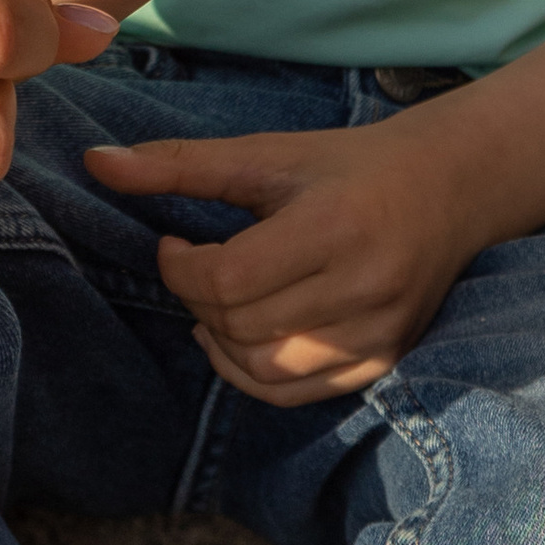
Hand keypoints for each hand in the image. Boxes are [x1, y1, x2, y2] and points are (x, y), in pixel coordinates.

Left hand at [88, 109, 492, 402]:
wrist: (449, 187)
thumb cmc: (348, 165)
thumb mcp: (268, 152)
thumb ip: (180, 164)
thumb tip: (94, 163)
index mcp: (336, 226)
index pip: (230, 280)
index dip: (181, 269)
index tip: (172, 244)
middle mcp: (363, 288)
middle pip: (242, 326)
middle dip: (197, 301)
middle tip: (193, 269)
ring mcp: (378, 334)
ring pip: (264, 368)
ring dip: (219, 342)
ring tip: (215, 303)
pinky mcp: (384, 361)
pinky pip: (297, 392)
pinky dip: (253, 374)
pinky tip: (240, 338)